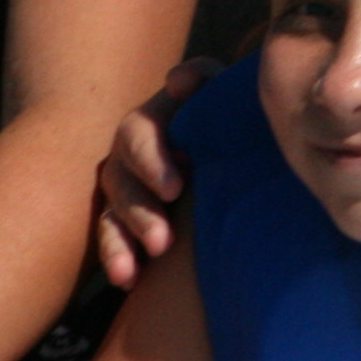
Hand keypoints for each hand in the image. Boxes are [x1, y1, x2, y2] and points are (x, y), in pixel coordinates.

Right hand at [92, 56, 217, 287]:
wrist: (248, 163)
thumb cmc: (240, 124)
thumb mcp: (228, 101)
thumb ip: (207, 84)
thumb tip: (176, 81)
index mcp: (156, 120)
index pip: (140, 135)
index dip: (152, 160)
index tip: (175, 190)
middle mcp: (134, 152)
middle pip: (122, 178)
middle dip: (140, 210)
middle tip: (162, 240)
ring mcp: (128, 186)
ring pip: (112, 211)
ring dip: (123, 239)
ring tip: (138, 266)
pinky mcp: (128, 220)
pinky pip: (113, 239)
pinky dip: (118, 258)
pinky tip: (127, 279)